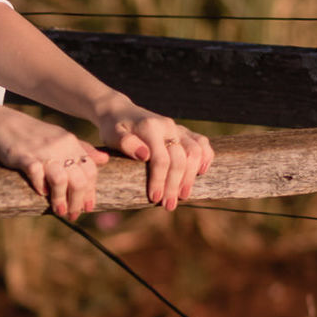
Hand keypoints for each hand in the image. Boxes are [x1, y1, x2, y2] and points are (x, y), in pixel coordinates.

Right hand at [0, 107, 108, 220]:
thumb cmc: (30, 134)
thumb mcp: (58, 137)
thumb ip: (81, 149)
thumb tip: (104, 160)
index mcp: (70, 143)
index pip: (90, 171)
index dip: (91, 192)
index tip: (88, 207)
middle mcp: (60, 146)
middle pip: (79, 180)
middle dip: (78, 201)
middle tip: (73, 214)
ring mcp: (42, 152)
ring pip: (61, 181)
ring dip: (61, 200)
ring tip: (59, 211)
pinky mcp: (23, 157)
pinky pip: (37, 175)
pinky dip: (41, 187)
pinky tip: (41, 194)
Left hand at [95, 103, 214, 210]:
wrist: (120, 112)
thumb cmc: (113, 128)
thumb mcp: (111, 135)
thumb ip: (125, 143)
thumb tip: (144, 155)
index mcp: (150, 128)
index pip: (161, 158)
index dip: (159, 180)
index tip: (154, 198)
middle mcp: (167, 126)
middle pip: (180, 158)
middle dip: (175, 185)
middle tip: (169, 205)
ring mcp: (177, 128)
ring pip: (195, 151)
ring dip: (191, 176)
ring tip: (183, 195)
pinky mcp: (183, 131)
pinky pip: (202, 142)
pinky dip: (206, 157)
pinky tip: (200, 172)